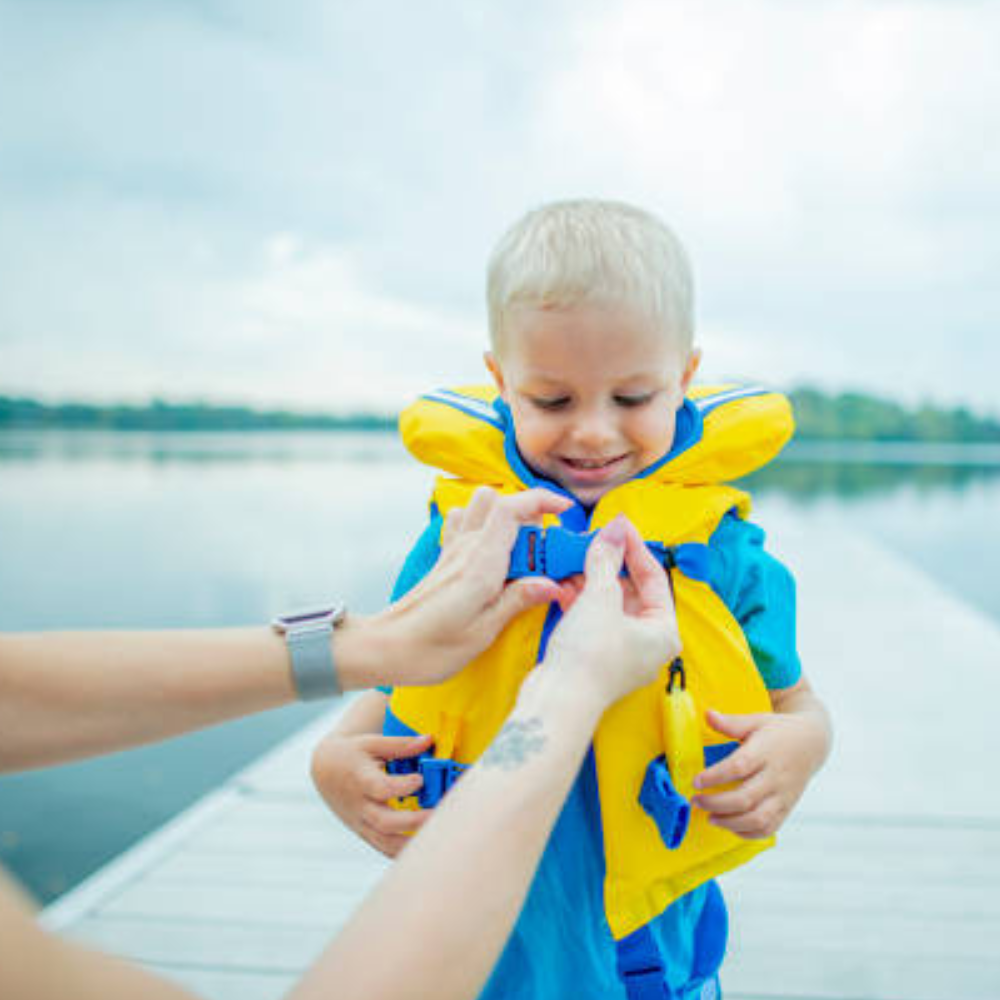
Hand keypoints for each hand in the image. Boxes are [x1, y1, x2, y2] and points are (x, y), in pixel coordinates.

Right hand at [311, 731, 433, 856]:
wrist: (325, 771)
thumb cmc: (351, 754)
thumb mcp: (371, 743)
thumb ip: (400, 744)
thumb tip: (428, 740)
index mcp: (361, 780)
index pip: (381, 788)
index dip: (402, 786)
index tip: (420, 778)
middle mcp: (360, 805)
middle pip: (384, 822)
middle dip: (412, 821)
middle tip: (436, 814)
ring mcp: (361, 822)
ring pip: (384, 842)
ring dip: (410, 844)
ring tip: (435, 836)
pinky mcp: (364, 832)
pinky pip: (383, 848)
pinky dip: (402, 852)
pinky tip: (423, 848)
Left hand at [368, 488, 573, 686]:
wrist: (385, 648)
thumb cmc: (430, 648)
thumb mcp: (482, 632)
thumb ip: (518, 601)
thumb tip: (554, 584)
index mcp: (480, 564)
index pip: (512, 508)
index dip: (542, 500)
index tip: (566, 512)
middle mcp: (466, 549)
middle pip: (500, 501)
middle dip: (531, 514)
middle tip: (547, 551)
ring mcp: (453, 550)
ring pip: (482, 506)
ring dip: (507, 516)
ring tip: (523, 551)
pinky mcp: (445, 559)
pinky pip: (464, 523)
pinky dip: (483, 525)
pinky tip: (493, 553)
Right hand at [539, 516, 680, 710]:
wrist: (558, 702)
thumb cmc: (590, 655)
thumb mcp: (600, 597)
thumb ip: (606, 560)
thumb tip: (614, 530)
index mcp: (664, 631)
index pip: (654, 577)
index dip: (634, 547)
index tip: (617, 525)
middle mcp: (649, 643)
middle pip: (632, 590)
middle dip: (609, 564)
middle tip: (593, 540)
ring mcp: (622, 652)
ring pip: (610, 604)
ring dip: (592, 580)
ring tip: (574, 560)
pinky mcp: (597, 657)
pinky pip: (593, 619)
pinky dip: (581, 601)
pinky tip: (564, 586)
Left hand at [691, 707, 824, 838]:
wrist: (812, 743)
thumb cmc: (778, 731)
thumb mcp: (756, 721)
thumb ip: (731, 723)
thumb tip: (707, 714)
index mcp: (766, 752)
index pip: (739, 767)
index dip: (715, 776)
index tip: (696, 781)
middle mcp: (776, 777)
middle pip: (745, 798)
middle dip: (716, 804)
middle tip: (696, 801)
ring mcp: (783, 796)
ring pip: (758, 819)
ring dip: (730, 822)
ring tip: (710, 817)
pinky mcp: (787, 808)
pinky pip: (769, 828)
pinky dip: (747, 833)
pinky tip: (730, 825)